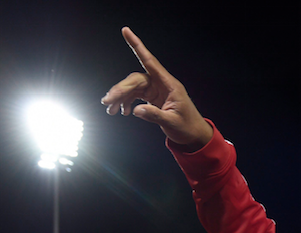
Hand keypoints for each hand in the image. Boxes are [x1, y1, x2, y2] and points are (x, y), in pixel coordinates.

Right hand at [101, 27, 212, 150]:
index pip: (150, 61)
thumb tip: (136, 110)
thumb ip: (155, 115)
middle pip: (136, 79)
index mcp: (169, 84)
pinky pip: (135, 95)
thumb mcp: (172, 122)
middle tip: (107, 101)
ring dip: (120, 97)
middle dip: (120, 89)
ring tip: (111, 110)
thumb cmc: (187, 127)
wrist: (193, 135)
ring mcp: (155, 90)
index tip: (126, 31)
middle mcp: (161, 84)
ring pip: (132, 87)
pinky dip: (126, 102)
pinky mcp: (152, 97)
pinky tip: (123, 111)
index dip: (138, 46)